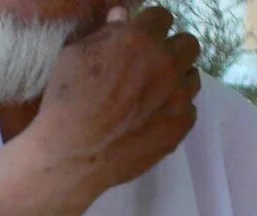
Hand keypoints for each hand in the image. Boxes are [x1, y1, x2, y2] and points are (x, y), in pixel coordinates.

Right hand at [29, 6, 200, 200]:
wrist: (70, 158)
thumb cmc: (64, 106)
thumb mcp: (72, 59)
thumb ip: (104, 33)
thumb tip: (123, 15)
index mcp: (140, 40)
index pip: (161, 17)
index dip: (148, 29)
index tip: (137, 43)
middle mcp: (167, 62)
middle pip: (187, 43)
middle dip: (170, 52)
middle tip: (148, 70)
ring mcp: (178, 94)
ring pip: (192, 75)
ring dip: (175, 81)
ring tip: (151, 98)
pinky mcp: (182, 123)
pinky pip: (188, 108)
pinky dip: (172, 111)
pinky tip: (150, 121)